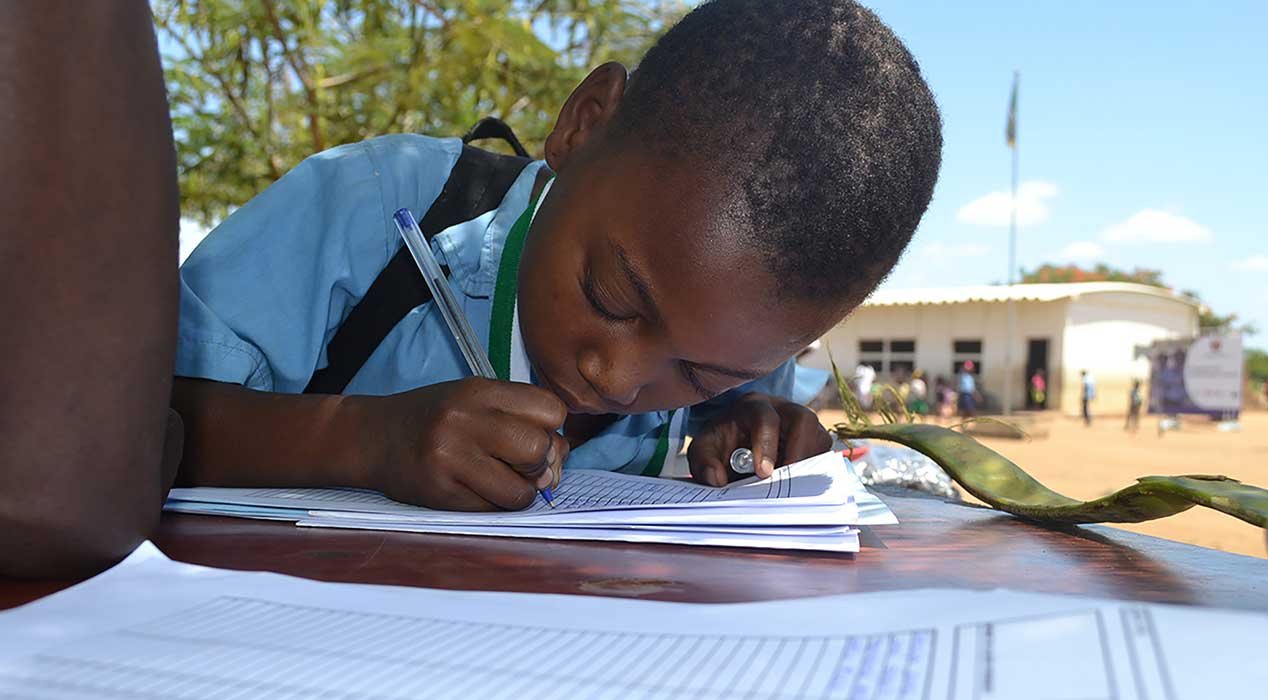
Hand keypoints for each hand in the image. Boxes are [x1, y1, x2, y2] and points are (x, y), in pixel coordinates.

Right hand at [361, 378, 567, 510]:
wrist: (371, 438)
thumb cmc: (435, 419)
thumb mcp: (475, 401)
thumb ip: (519, 420)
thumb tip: (558, 461)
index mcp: (480, 391)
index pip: (550, 410)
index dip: (551, 428)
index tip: (534, 434)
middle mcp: (465, 420)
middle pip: (539, 449)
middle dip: (539, 463)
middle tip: (519, 464)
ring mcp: (451, 458)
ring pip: (521, 490)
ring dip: (520, 492)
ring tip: (499, 481)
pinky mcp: (441, 493)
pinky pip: (493, 510)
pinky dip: (495, 506)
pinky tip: (478, 490)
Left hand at [687, 393, 831, 485]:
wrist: (733, 443)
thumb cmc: (721, 443)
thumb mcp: (704, 450)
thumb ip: (703, 462)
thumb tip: (717, 478)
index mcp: (753, 406)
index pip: (766, 418)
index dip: (767, 444)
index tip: (763, 473)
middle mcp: (782, 408)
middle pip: (803, 420)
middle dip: (797, 453)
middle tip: (787, 483)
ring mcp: (802, 424)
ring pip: (819, 437)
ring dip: (808, 464)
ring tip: (791, 486)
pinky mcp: (814, 440)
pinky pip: (824, 454)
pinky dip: (813, 471)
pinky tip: (797, 486)